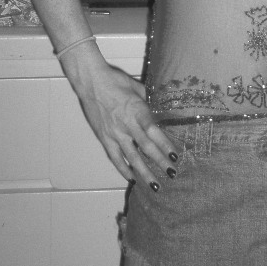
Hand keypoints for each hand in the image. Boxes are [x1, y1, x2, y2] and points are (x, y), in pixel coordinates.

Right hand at [74, 62, 178, 187]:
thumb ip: (150, 101)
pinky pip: (115, 157)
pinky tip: (132, 177)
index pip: (154, 131)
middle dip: (160, 162)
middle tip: (172, 173)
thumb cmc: (116, 81)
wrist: (91, 82)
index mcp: (137, 110)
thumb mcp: (138, 88)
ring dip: (144, 172)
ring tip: (155, 184)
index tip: (175, 155)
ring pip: (131, 157)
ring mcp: (114, 133)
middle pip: (146, 147)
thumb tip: (162, 109)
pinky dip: (123, 169)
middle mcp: (126, 124)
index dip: (165, 145)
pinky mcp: (104, 138)